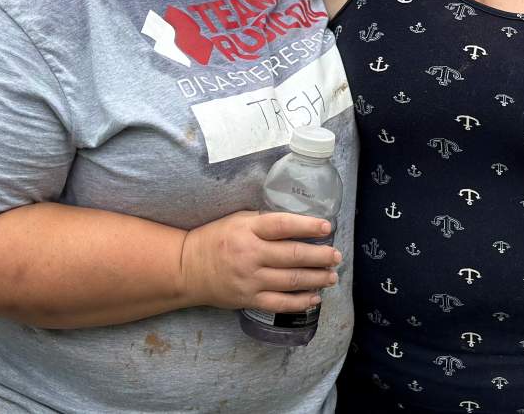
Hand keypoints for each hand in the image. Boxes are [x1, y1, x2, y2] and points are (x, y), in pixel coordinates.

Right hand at [180, 211, 340, 312]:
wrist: (187, 269)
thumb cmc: (216, 239)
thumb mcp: (238, 220)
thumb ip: (265, 222)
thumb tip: (300, 224)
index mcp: (248, 229)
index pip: (283, 225)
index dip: (308, 226)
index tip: (327, 227)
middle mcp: (251, 254)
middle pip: (294, 255)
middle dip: (321, 256)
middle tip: (337, 256)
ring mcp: (250, 279)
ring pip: (291, 280)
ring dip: (317, 279)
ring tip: (332, 276)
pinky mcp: (248, 299)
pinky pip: (280, 303)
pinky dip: (301, 302)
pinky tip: (315, 297)